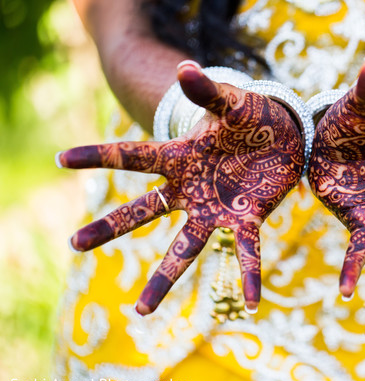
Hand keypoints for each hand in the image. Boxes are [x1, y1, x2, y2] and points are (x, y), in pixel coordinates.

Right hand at [59, 62, 303, 313]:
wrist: (286, 136)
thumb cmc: (253, 118)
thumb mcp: (232, 103)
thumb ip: (209, 92)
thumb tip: (184, 67)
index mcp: (181, 157)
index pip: (134, 156)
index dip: (99, 156)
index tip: (61, 158)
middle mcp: (190, 189)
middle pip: (144, 210)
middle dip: (110, 227)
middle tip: (74, 244)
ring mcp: (215, 209)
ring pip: (184, 247)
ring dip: (164, 278)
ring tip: (140, 311)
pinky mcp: (246, 220)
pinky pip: (245, 252)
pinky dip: (248, 276)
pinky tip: (251, 304)